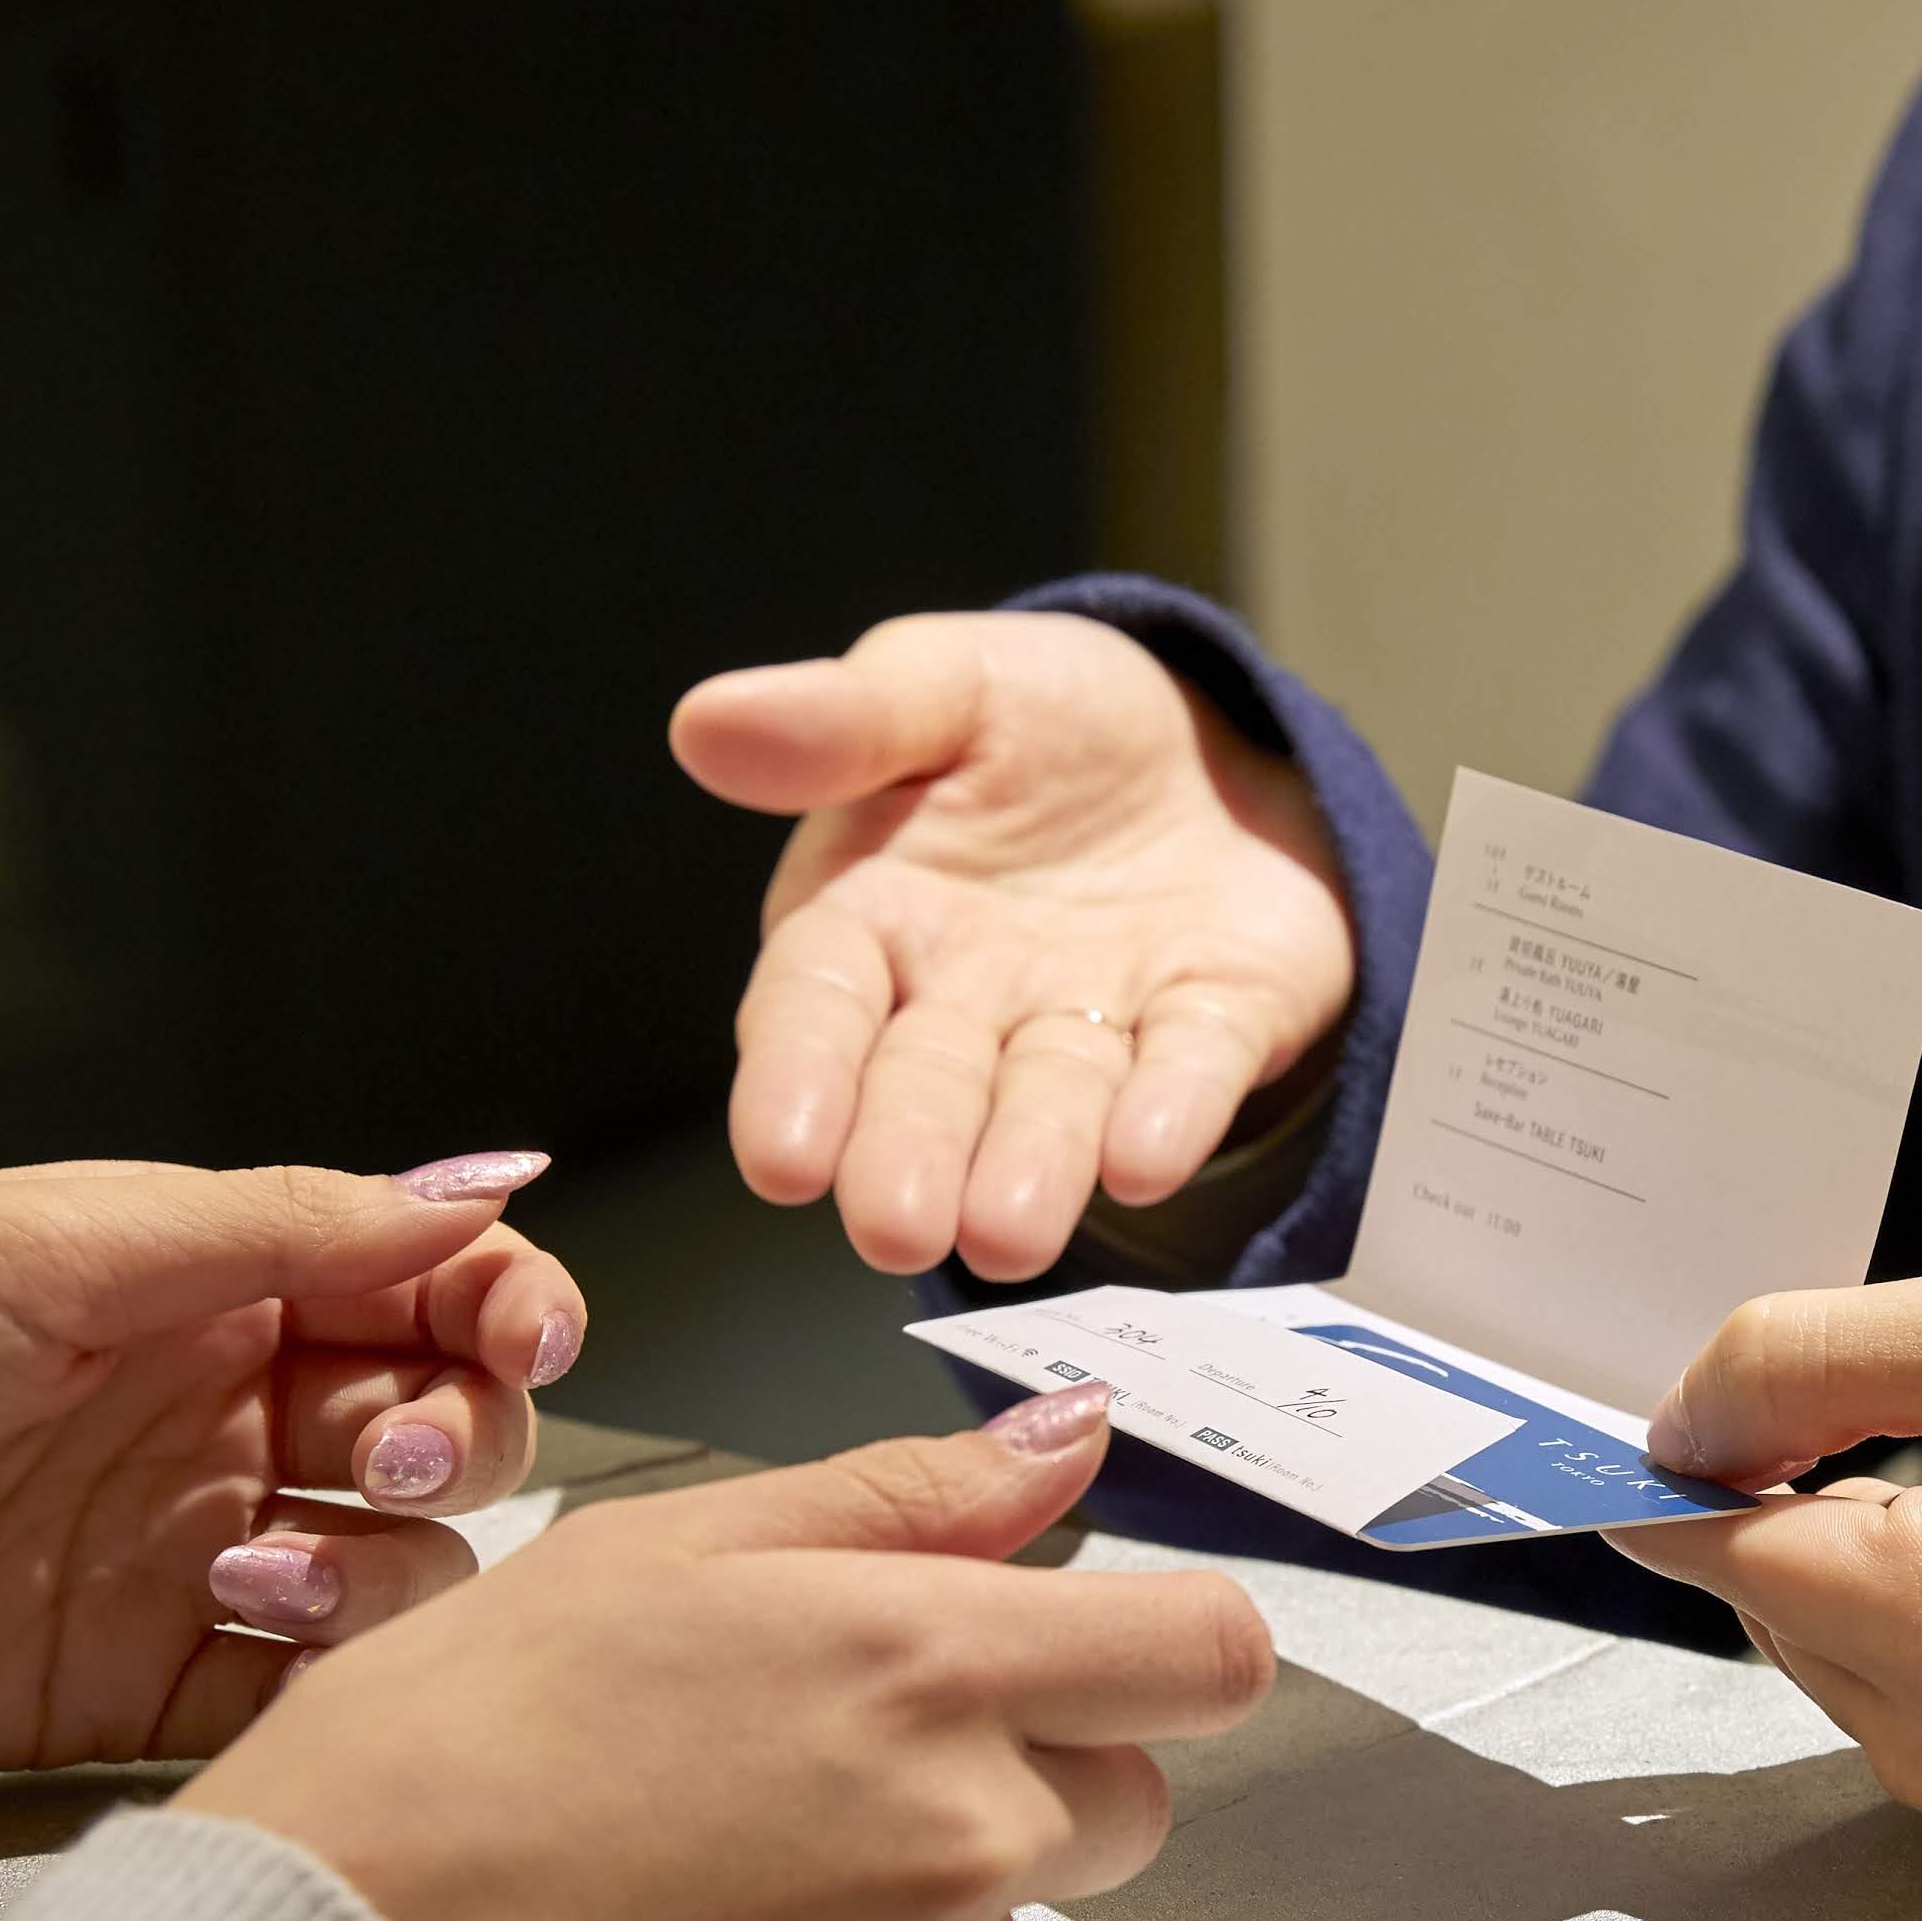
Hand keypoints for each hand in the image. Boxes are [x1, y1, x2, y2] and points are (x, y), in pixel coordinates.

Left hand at [0, 1157, 583, 1769]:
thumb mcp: (50, 1249)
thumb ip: (281, 1225)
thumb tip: (491, 1181)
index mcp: (211, 1288)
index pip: (431, 1285)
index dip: (509, 1305)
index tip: (523, 1335)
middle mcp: (222, 1417)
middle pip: (446, 1428)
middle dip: (452, 1437)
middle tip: (363, 1452)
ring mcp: (191, 1556)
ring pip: (402, 1569)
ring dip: (378, 1566)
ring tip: (250, 1567)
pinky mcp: (141, 1688)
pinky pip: (307, 1697)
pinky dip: (328, 1681)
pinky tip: (241, 1631)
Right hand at [182, 1391, 1273, 1920]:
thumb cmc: (443, 1754)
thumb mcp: (653, 1557)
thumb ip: (897, 1502)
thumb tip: (1074, 1443)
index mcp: (926, 1666)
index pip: (1208, 1653)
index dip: (1164, 1654)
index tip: (1096, 1664)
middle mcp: (968, 1837)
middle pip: (1124, 1805)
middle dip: (1026, 1784)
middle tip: (820, 1782)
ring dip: (904, 1915)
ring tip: (700, 1900)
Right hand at [673, 611, 1354, 1280]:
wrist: (1214, 735)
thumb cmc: (1042, 722)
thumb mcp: (944, 685)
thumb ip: (842, 720)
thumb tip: (704, 722)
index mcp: (871, 918)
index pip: (816, 1007)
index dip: (795, 1080)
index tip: (781, 1159)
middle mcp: (972, 1001)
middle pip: (931, 1088)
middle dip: (912, 1159)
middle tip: (898, 1231)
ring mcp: (1097, 1024)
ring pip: (1057, 1108)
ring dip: (1035, 1168)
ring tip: (1011, 1235)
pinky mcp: (1218, 1023)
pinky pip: (1195, 1068)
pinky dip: (1174, 1112)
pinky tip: (1148, 1158)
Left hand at [1609, 1263, 1921, 1813]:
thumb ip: (1814, 1363)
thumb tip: (1668, 1424)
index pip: (1719, 1542)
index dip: (1695, 1445)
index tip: (1714, 1386)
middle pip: (1749, 1571)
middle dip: (1794, 1469)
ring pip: (1783, 1601)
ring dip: (1839, 1513)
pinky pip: (1835, 1632)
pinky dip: (1871, 1557)